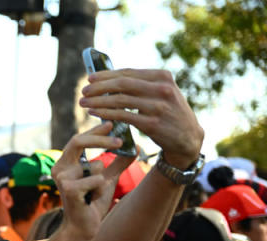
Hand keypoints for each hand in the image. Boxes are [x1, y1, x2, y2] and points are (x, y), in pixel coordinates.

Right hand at [50, 122, 125, 240]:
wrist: (83, 229)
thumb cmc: (92, 203)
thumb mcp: (107, 179)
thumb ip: (118, 163)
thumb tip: (135, 147)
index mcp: (65, 164)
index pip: (78, 139)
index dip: (95, 131)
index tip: (113, 123)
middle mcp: (59, 169)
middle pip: (78, 142)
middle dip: (101, 140)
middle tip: (121, 140)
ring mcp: (62, 179)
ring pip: (96, 166)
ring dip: (104, 180)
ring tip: (96, 194)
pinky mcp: (69, 190)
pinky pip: (97, 180)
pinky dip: (101, 190)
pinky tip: (92, 201)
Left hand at [80, 69, 203, 168]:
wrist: (187, 137)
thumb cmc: (168, 112)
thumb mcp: (161, 92)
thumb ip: (142, 84)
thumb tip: (109, 78)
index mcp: (163, 77)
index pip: (129, 73)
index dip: (106, 75)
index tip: (90, 78)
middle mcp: (162, 89)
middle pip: (122, 84)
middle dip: (99, 87)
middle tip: (84, 91)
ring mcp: (158, 107)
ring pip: (120, 100)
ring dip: (98, 101)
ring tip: (83, 103)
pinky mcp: (152, 124)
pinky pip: (123, 116)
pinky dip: (105, 114)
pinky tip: (94, 113)